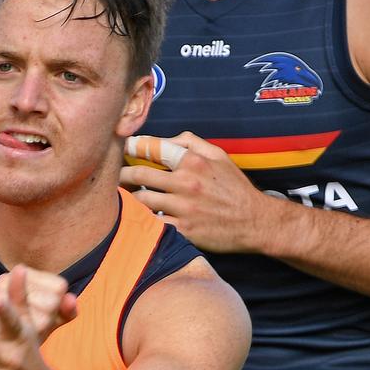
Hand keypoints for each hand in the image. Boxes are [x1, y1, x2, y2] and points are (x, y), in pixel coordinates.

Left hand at [120, 131, 273, 253]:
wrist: (255, 222)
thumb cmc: (235, 188)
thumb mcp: (220, 156)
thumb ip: (192, 143)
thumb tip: (166, 139)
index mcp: (194, 162)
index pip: (154, 148)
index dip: (133, 146)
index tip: (123, 147)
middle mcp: (186, 183)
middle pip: (140, 175)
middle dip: (122, 174)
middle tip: (114, 176)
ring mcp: (183, 208)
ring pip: (141, 201)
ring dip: (127, 199)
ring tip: (120, 197)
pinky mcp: (183, 231)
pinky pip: (152, 224)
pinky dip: (141, 220)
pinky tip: (134, 218)